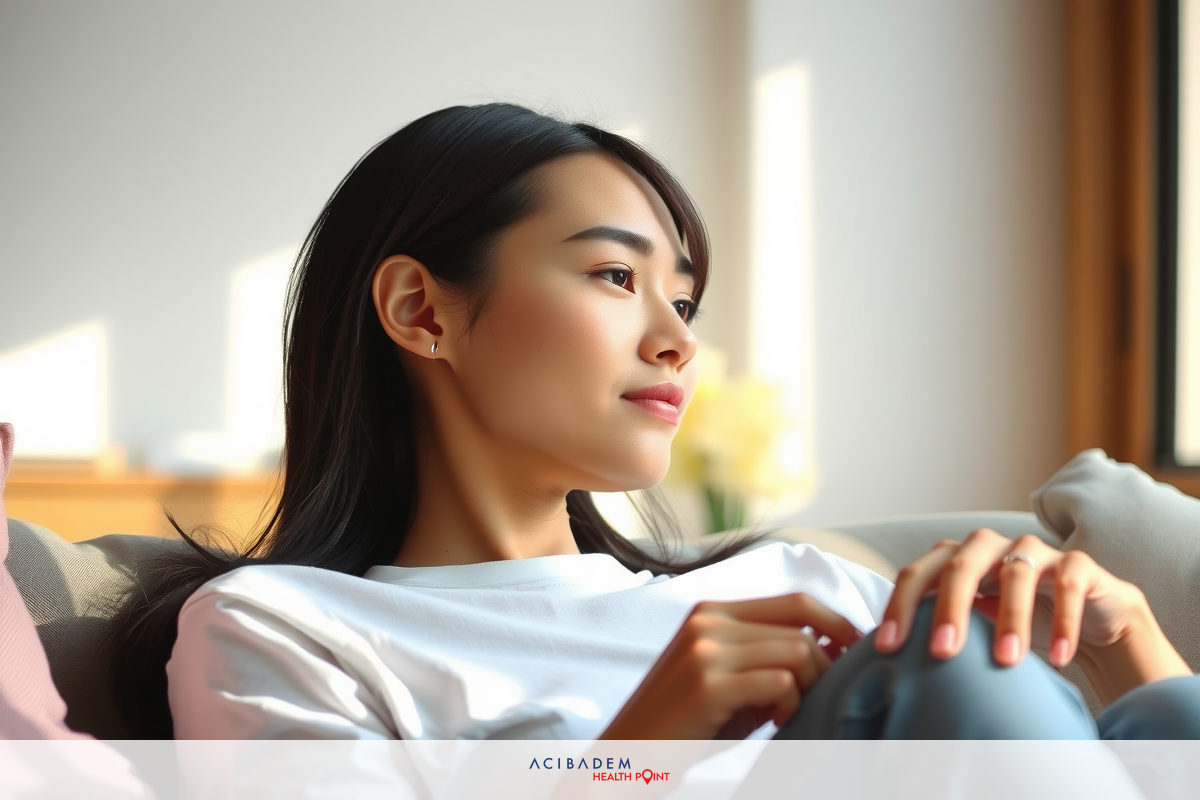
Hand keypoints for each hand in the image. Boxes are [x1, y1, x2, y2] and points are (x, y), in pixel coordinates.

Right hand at [599, 593, 862, 738]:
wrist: (628, 756)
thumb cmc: (685, 725)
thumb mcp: (728, 680)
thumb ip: (770, 659)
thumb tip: (835, 648)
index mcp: (712, 612)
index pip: (797, 600)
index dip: (837, 624)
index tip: (853, 655)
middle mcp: (709, 621)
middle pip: (802, 626)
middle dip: (828, 664)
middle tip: (821, 698)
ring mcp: (706, 649)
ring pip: (797, 651)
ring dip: (810, 687)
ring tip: (790, 713)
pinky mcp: (708, 683)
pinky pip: (780, 682)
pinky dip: (791, 704)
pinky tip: (777, 722)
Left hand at [874, 528, 1189, 702]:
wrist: (1085, 616)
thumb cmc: (1011, 620)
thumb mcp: (969, 624)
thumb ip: (933, 630)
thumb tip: (883, 666)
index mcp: (953, 558)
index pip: (915, 575)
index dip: (898, 607)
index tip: (886, 648)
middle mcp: (988, 546)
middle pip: (959, 566)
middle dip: (948, 609)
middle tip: (942, 653)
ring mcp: (1034, 550)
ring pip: (1016, 572)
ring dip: (1011, 617)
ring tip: (1006, 661)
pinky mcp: (1077, 564)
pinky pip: (1069, 584)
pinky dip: (1063, 622)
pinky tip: (1059, 659)